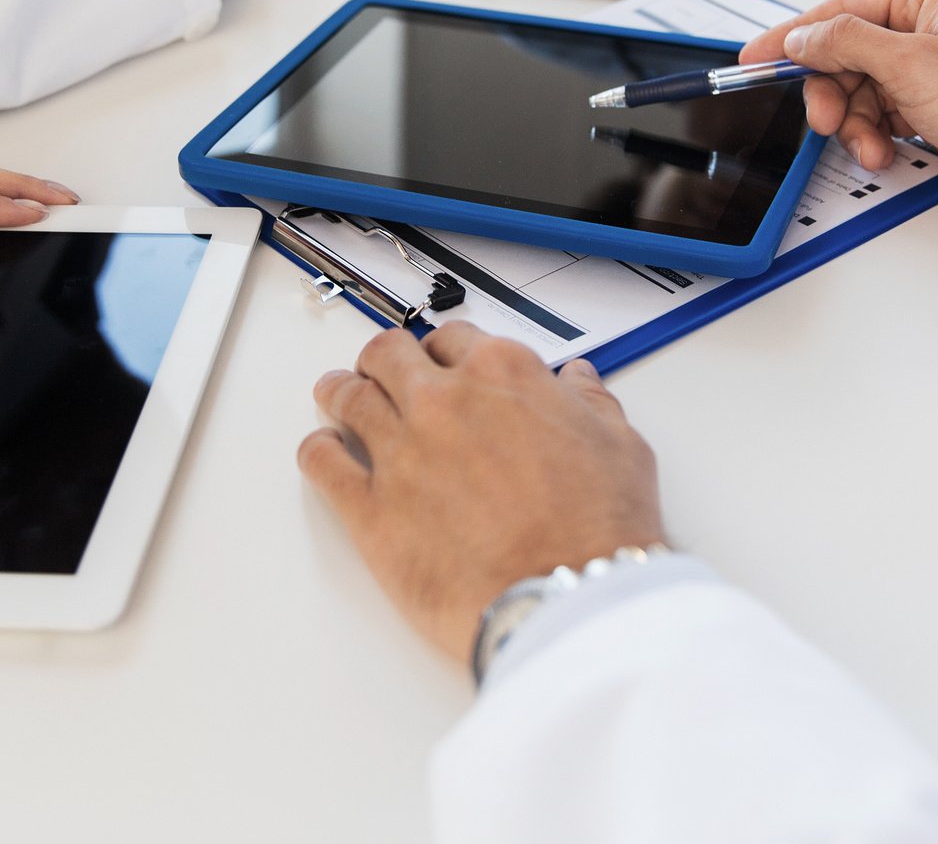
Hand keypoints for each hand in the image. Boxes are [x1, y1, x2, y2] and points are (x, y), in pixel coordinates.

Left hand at [297, 324, 664, 664]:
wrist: (570, 598)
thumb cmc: (598, 530)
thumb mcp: (620, 447)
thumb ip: (591, 405)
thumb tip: (579, 385)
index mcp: (503, 374)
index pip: (455, 339)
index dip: (445, 350)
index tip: (442, 361)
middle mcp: (444, 401)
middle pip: (389, 355)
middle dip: (383, 359)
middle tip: (380, 371)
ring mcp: (401, 451)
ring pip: (348, 397)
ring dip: (340, 391)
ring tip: (336, 394)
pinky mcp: (370, 508)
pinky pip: (323, 463)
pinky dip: (316, 451)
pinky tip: (321, 452)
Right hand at [740, 0, 937, 223]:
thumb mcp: (913, 65)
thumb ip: (847, 43)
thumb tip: (804, 36)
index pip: (842, 9)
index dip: (794, 37)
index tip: (755, 58)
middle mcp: (933, 27)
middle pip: (847, 54)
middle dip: (832, 91)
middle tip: (823, 120)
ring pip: (863, 91)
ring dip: (856, 122)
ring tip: (869, 146)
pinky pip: (885, 115)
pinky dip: (876, 135)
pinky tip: (885, 152)